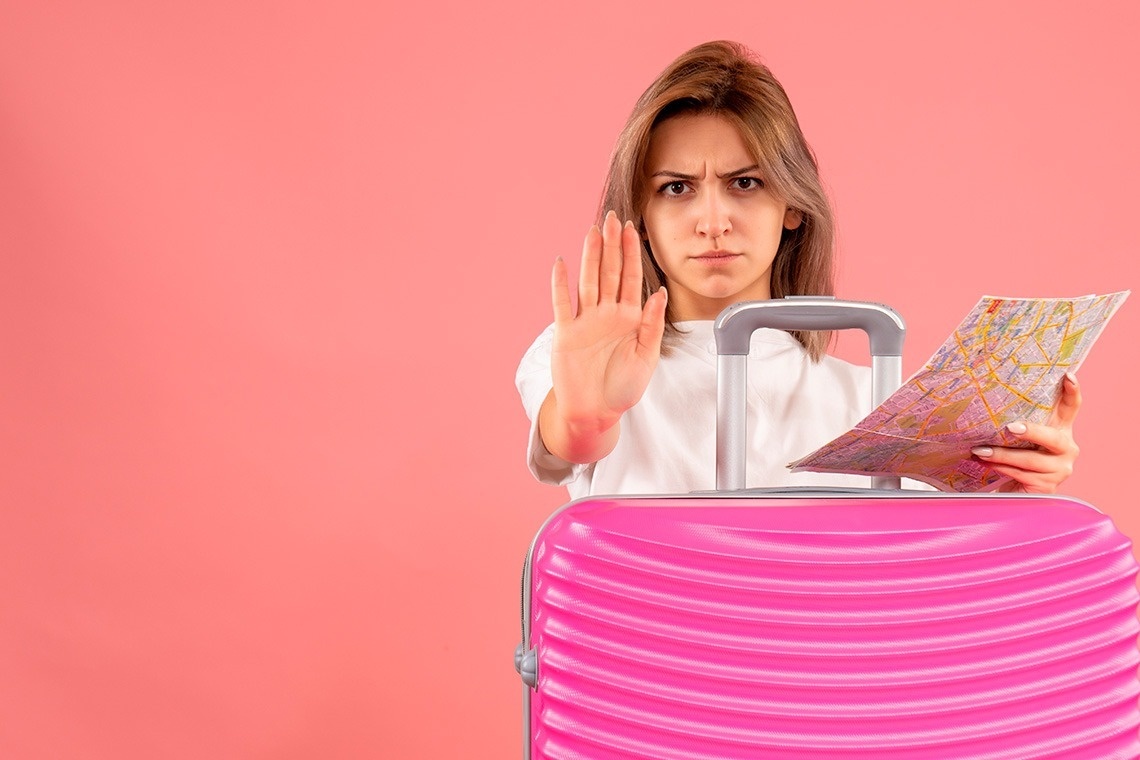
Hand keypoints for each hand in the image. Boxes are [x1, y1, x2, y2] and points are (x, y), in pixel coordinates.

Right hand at [543, 211, 667, 460]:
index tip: (634, 230)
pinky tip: (561, 264)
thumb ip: (653, 324)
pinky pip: (562, 305)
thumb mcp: (646, 358)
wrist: (595, 413)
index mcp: (629, 319)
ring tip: (592, 232)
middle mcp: (606, 315)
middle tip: (612, 218)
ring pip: (588, 281)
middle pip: (609, 272)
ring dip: (590, 257)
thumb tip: (659, 291)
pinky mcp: (566, 334)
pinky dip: (561, 285)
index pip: (631, 278)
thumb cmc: (622, 388)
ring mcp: (585, 322)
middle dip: (612, 245)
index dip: (632, 253)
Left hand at [971, 373, 1081, 493]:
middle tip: (1010, 427)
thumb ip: (1015, 422)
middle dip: (1032, 432)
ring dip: (1001, 454)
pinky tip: (984, 462)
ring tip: (980, 450)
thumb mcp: (1018, 438)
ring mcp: (1060, 469)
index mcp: (1061, 430)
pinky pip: (1021, 474)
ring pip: (1030, 459)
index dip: (1073, 392)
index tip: (1068, 376)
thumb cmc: (1016, 459)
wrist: (1016, 491)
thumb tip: (986, 397)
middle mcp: (1067, 449)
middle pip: (1053, 437)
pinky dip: (1000, 467)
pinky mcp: (1047, 486)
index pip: (1071, 408)